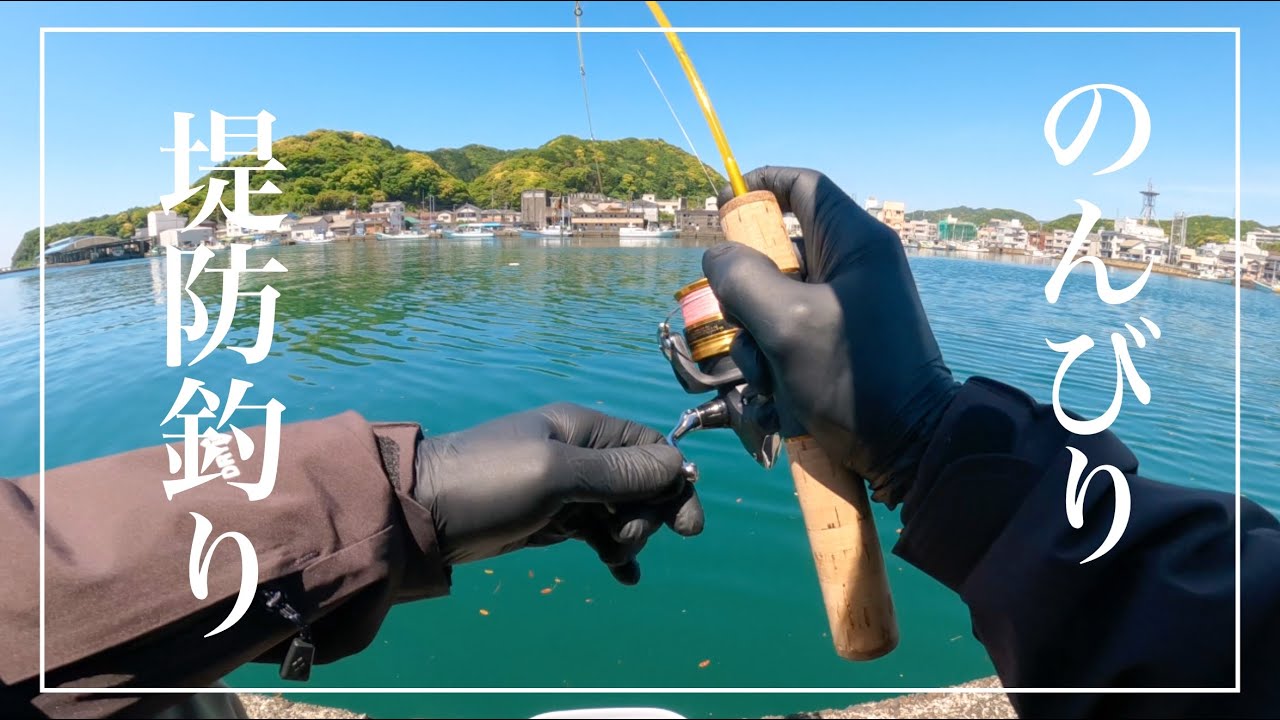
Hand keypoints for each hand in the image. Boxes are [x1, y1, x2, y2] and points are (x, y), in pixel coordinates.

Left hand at [413, 403, 703, 583]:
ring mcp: (564, 488)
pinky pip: (595, 532)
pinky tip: (623, 576)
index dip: (671, 480)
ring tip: (616, 561)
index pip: (648, 448)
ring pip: (620, 510)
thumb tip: (676, 467)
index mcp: (583, 429)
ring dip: (629, 536)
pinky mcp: (549, 518)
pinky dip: (612, 550)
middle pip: (639, 481)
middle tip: (628, 543)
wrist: (421, 514)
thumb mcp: (557, 474)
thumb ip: (617, 472)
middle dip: (647, 514)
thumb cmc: (488, 482)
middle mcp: (579, 454)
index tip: (684, 523)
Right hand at [703, 167, 960, 507]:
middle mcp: (851, 268)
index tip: (719, 205)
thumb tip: (718, 258)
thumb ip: (742, 279)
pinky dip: (772, 364)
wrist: (910, 450)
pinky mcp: (835, 344)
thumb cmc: (855, 380)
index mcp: (855, 243)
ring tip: (771, 377)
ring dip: (755, 340)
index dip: (756, 188)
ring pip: (771, 302)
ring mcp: (843, 309)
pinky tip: (781, 397)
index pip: (801, 187)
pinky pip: (784, 338)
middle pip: (774, 253)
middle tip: (744, 323)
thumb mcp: (787, 324)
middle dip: (746, 292)